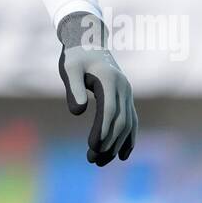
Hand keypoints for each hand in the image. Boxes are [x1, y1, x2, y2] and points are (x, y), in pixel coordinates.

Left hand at [57, 12, 137, 166]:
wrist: (88, 41)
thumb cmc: (75, 56)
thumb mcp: (70, 68)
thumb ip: (74, 88)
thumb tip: (78, 113)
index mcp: (109, 80)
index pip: (109, 110)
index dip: (103, 130)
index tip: (92, 147)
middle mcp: (123, 87)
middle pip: (120, 121)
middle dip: (108, 143)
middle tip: (92, 160)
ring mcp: (127, 93)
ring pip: (127, 124)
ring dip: (116, 145)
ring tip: (100, 161)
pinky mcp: (126, 98)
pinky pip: (132, 121)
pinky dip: (129, 138)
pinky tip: (123, 155)